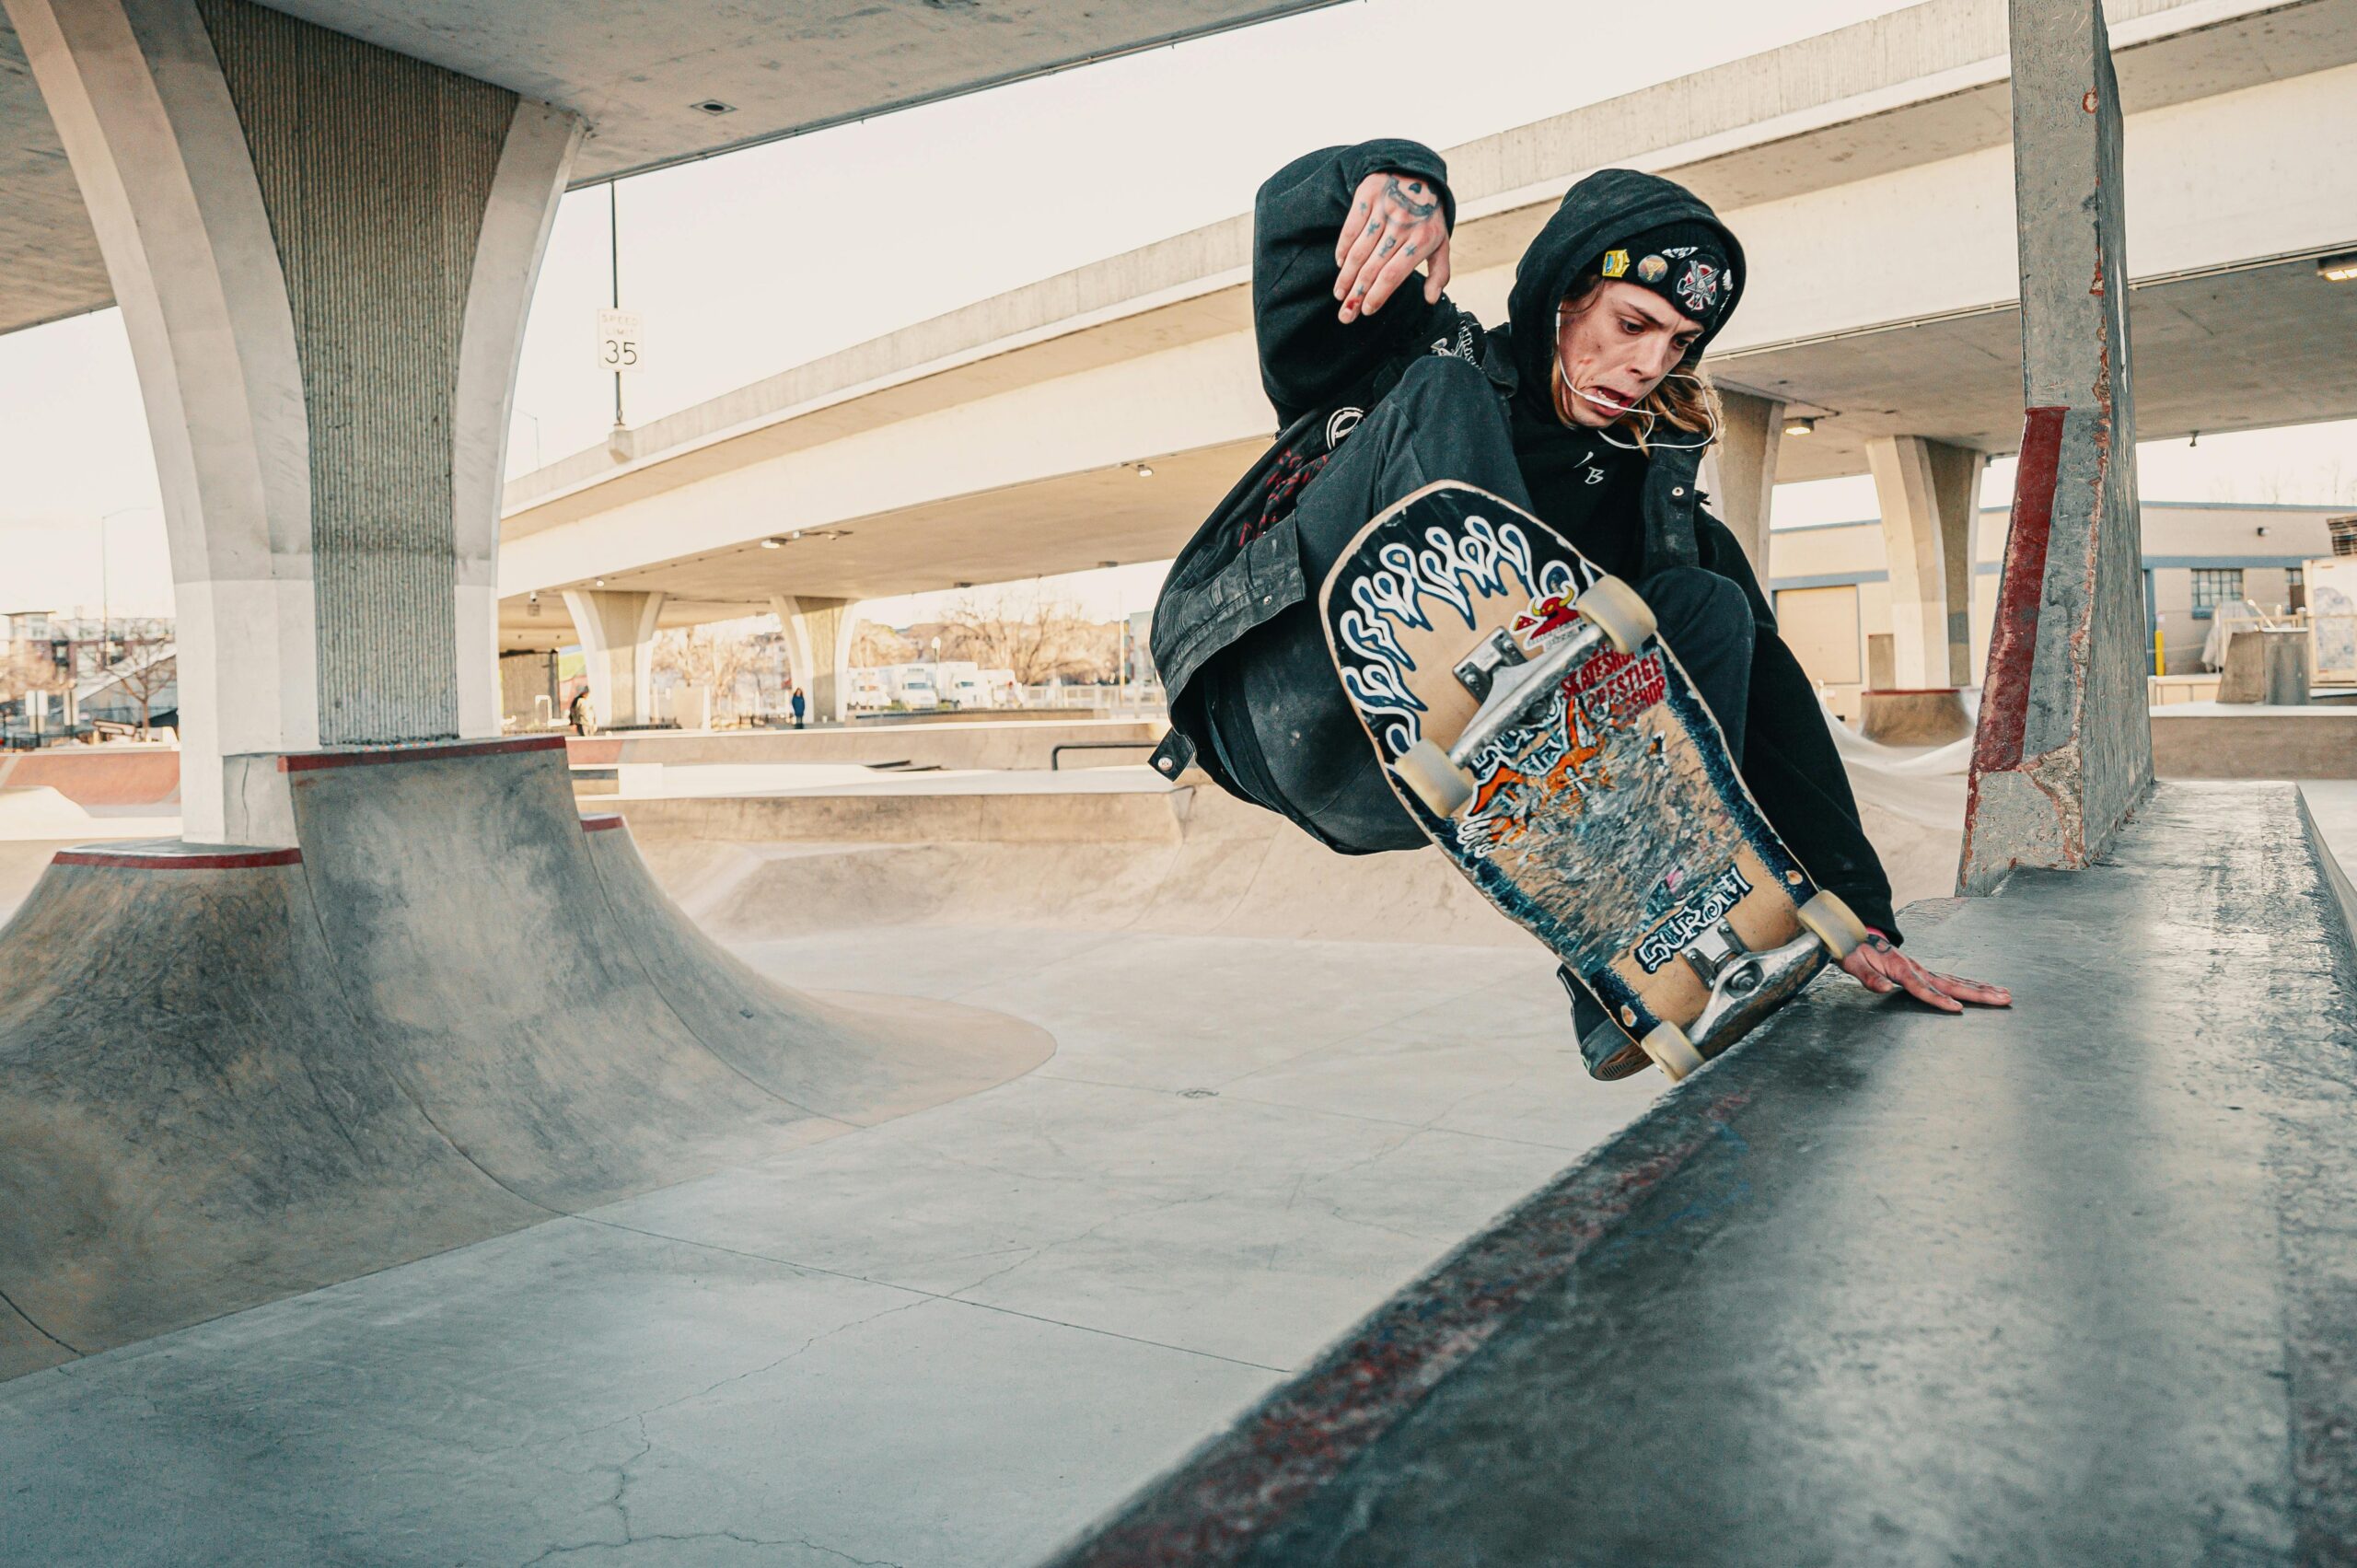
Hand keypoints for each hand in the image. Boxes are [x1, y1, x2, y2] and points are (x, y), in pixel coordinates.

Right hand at [1334, 170, 1451, 323]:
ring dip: (1346, 276)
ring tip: (1339, 294)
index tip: (1366, 310)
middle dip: (1357, 294)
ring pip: (1359, 251)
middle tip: (1345, 314)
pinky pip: (1351, 228)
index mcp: (1422, 239)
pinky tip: (1339, 264)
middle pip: (1373, 267)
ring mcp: (1384, 210)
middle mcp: (1402, 225)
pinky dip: (1343, 248)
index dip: (1377, 295)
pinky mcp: (1367, 197)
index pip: (1393, 274)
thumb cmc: (1428, 217)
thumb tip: (1432, 299)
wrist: (1416, 174)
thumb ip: (1440, 272)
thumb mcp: (1441, 242)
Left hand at [1839, 932, 2010, 1013]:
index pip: (1922, 988)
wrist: (1856, 937)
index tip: (1958, 1008)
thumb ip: (1869, 978)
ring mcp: (1924, 970)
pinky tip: (1986, 990)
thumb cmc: (1855, 953)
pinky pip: (1952, 980)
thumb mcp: (1854, 964)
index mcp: (1901, 969)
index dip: (1939, 999)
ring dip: (1981, 989)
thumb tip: (1883, 989)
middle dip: (1977, 994)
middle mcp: (1918, 969)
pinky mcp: (1925, 972)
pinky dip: (1970, 985)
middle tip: (2003, 999)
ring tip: (2005, 995)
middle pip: (1951, 984)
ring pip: (1957, 981)